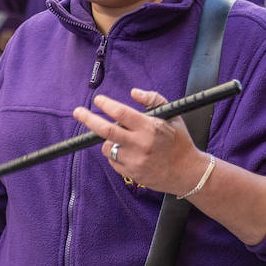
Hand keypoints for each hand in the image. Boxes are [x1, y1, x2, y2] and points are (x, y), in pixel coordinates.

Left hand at [73, 88, 206, 195]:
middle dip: (89, 119)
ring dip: (109, 140)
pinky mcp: (132, 174)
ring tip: (122, 139)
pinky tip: (129, 153)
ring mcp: (135, 161)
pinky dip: (116, 154)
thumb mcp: (172, 115)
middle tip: (78, 112)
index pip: (122, 113)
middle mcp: (141, 144)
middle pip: (106, 131)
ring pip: (108, 147)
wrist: (187, 172)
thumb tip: (133, 92)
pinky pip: (113, 161)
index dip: (107, 105)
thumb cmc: (180, 141)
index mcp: (150, 128)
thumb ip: (153, 100)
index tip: (98, 100)